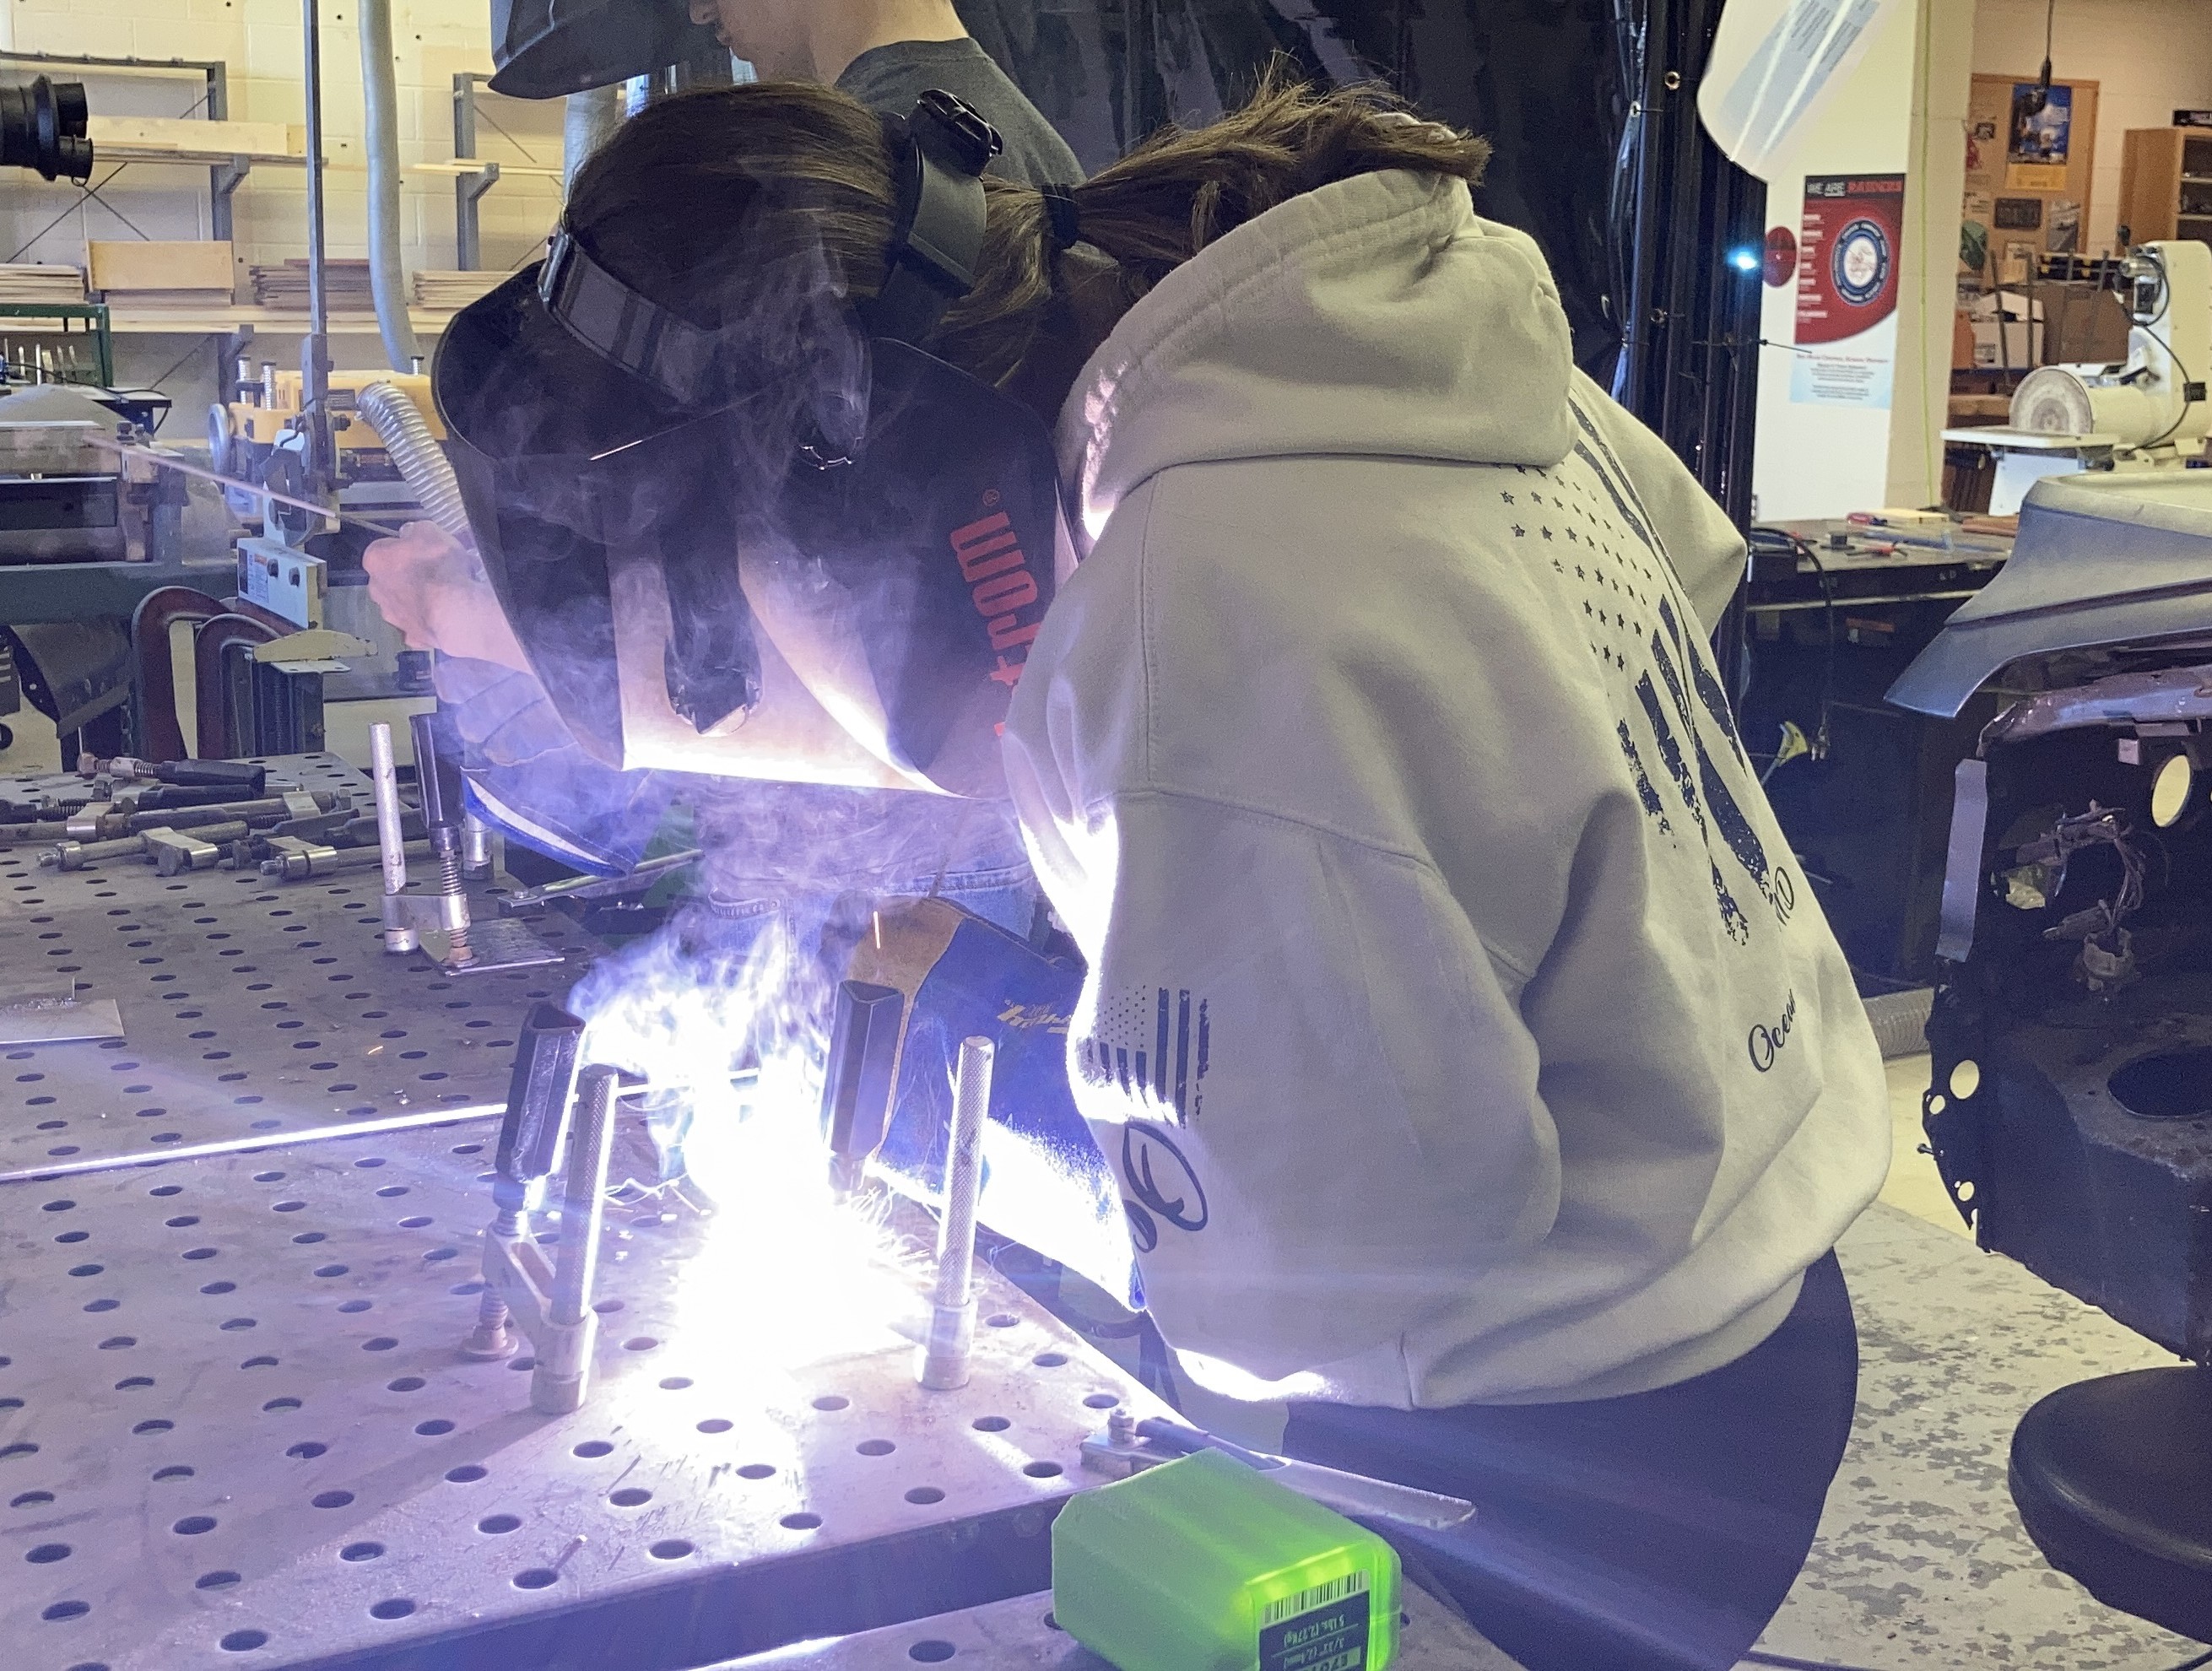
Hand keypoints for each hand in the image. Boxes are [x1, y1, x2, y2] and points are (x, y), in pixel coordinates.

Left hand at [363, 521, 531, 671]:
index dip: (403, 548)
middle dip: (407, 575)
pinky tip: (444, 617)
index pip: (382, 549)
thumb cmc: (439, 567)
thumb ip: (415, 530)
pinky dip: (428, 622)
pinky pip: (418, 627)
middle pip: (389, 578)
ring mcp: (393, 616)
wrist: (455, 609)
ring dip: (417, 599)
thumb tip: (411, 534)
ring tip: (445, 594)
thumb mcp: (430, 531)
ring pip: (402, 604)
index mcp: (375, 560)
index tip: (421, 549)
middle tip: (434, 571)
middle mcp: (377, 590)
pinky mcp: (413, 636)